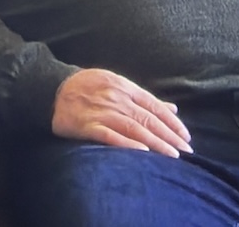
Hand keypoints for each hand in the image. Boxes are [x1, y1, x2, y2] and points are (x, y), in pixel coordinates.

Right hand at [51, 68, 191, 157]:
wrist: (52, 89)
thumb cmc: (87, 87)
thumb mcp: (116, 83)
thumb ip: (143, 98)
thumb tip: (172, 108)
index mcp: (124, 87)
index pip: (154, 106)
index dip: (172, 122)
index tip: (186, 137)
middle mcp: (116, 98)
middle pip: (148, 119)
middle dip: (169, 136)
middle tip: (186, 151)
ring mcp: (102, 112)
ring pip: (134, 128)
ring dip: (156, 142)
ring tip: (172, 155)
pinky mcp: (87, 125)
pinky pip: (110, 136)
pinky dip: (127, 143)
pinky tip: (142, 152)